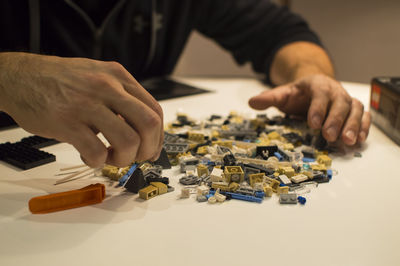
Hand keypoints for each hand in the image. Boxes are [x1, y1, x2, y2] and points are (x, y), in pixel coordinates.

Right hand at [0, 53, 162, 166]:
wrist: (20, 77)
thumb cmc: (61, 80)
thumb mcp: (98, 74)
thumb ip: (122, 96)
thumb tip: (144, 128)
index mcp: (118, 77)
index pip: (155, 110)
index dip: (158, 136)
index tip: (151, 149)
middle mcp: (107, 87)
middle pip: (148, 124)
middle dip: (148, 149)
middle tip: (137, 157)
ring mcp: (87, 104)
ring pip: (127, 141)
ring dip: (124, 159)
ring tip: (111, 158)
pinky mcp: (67, 123)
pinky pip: (96, 152)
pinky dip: (97, 162)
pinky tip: (89, 157)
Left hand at [248, 74, 370, 145]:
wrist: (313, 86)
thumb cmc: (298, 93)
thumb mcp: (282, 93)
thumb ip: (269, 98)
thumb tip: (252, 102)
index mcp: (317, 84)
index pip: (321, 94)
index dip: (319, 108)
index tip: (314, 123)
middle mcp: (335, 90)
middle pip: (340, 103)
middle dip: (336, 120)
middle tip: (330, 136)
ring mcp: (346, 99)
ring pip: (355, 109)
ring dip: (353, 125)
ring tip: (348, 141)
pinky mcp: (353, 109)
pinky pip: (363, 115)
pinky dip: (363, 126)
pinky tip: (360, 139)